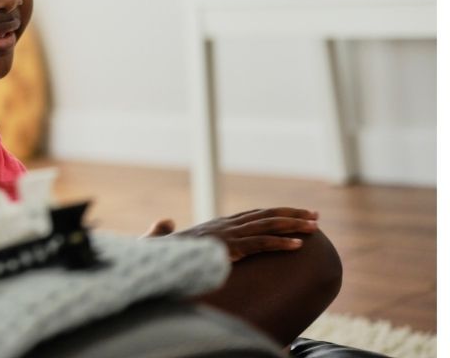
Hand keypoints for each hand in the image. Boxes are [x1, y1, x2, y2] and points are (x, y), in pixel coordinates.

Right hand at [151, 208, 320, 261]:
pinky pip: (259, 244)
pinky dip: (279, 243)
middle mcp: (226, 225)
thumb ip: (166, 230)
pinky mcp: (229, 247)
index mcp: (218, 225)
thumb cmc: (157, 252)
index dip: (275, 213)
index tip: (295, 214)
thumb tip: (164, 221)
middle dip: (293, 215)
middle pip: (266, 215)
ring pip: (267, 226)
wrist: (154, 256)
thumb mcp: (165, 240)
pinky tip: (298, 246)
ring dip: (293, 225)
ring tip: (314, 227)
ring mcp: (228, 234)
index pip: (253, 215)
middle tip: (315, 216)